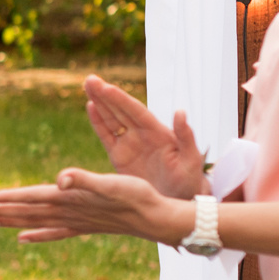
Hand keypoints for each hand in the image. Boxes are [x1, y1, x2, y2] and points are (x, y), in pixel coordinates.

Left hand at [0, 168, 192, 244]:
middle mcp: (69, 212)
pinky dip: (37, 234)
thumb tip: (61, 178)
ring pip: (37, 221)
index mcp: (71, 199)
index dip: (9, 198)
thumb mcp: (110, 183)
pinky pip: (55, 232)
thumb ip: (84, 180)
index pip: (32, 197)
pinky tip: (23, 238)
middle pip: (28, 212)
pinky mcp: (86, 226)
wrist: (157, 218)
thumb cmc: (137, 197)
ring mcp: (76, 221)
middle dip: (2, 212)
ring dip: (13, 221)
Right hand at [82, 77, 206, 197]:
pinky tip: (90, 106)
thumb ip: (186, 136)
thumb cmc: (188, 181)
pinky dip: (98, 122)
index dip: (121, 100)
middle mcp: (142, 133)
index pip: (136, 112)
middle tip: (90, 79)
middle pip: (120, 110)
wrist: (176, 200)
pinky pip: (106, 136)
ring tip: (87, 85)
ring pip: (111, 119)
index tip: (107, 87)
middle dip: (105, 94)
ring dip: (99, 102)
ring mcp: (129, 143)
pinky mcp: (119, 156)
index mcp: (157, 132)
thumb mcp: (191, 159)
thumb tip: (181, 111)